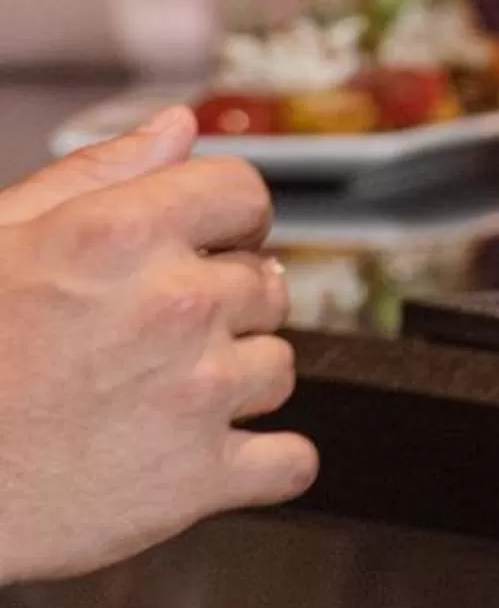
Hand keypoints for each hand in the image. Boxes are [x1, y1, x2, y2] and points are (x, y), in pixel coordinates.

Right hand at [0, 108, 315, 582]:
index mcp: (123, 235)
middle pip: (266, 285)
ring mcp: (196, 394)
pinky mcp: (201, 478)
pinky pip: (291, 461)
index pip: (245, 194)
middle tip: (158, 339)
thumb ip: (98, 176)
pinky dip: (265, 463)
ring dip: (236, 384)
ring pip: (279, 367)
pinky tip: (216, 454)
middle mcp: (175, 306)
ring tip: (159, 399)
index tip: (213, 246)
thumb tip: (177, 128)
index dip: (229, 221)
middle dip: (225, 307)